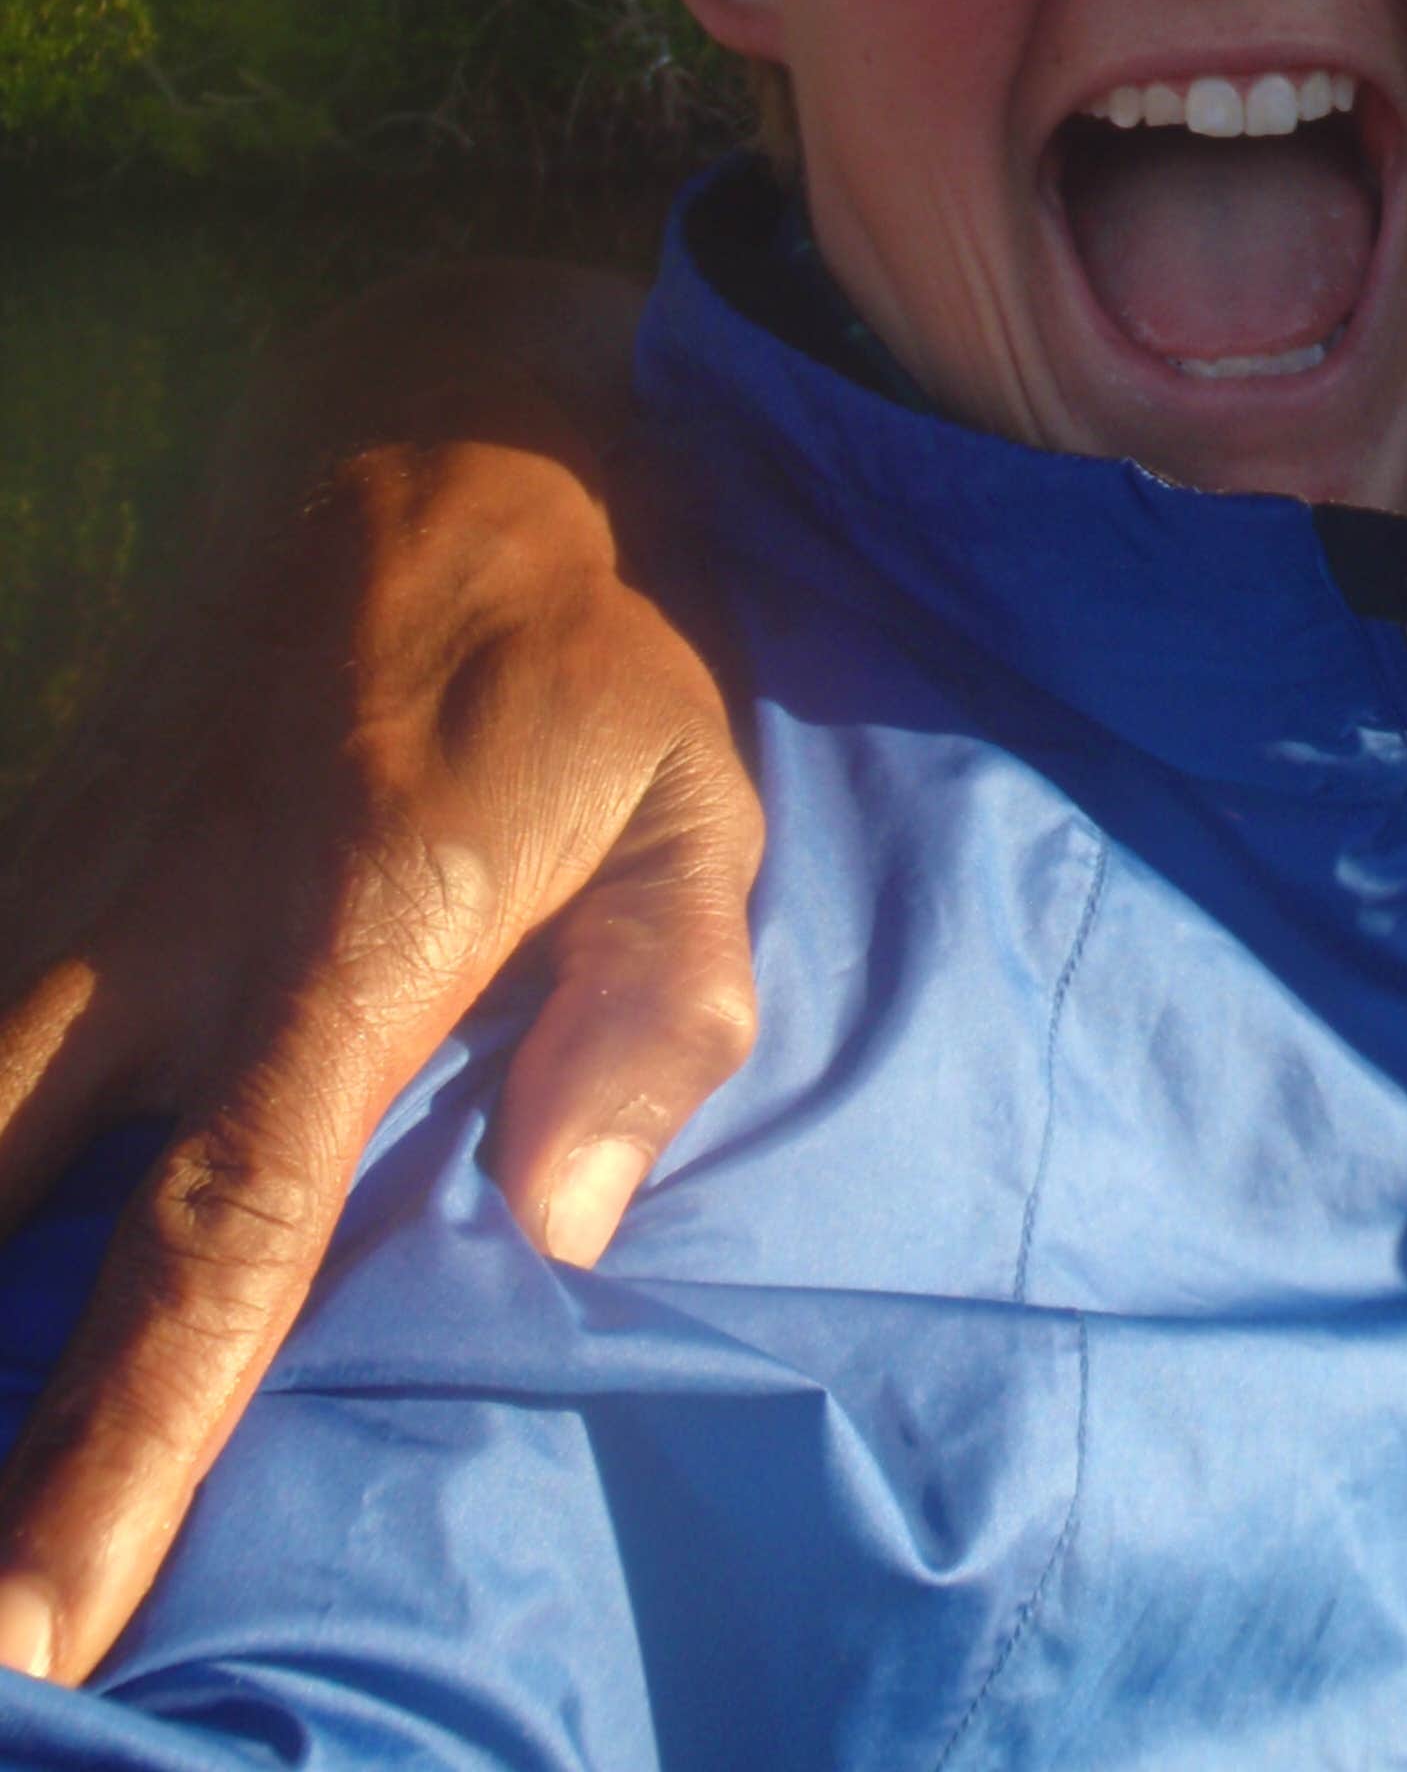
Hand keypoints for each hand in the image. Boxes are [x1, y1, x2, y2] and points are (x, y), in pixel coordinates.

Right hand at [0, 271, 761, 1685]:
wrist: (439, 407)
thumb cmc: (605, 633)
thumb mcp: (697, 790)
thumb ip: (655, 1005)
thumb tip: (563, 1228)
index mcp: (354, 932)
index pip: (216, 1242)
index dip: (112, 1454)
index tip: (29, 1642)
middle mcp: (174, 918)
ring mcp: (80, 862)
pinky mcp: (39, 820)